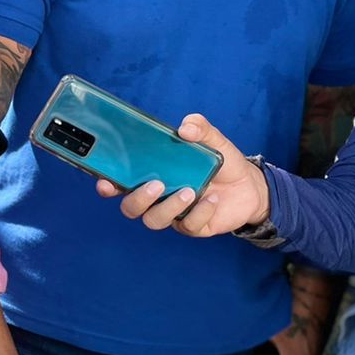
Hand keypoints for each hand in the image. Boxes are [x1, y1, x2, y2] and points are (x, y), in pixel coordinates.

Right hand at [96, 113, 268, 236]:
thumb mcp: (212, 140)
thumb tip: (185, 128)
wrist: (249, 186)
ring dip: (169, 207)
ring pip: (154, 220)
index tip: (105, 181)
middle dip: (137, 198)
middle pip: (130, 208)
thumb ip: (200, 127)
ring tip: (190, 191)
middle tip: (156, 184)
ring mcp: (173, 214)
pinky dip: (199, 212)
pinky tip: (212, 199)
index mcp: (151, 175)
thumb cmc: (220, 163)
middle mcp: (157, 197)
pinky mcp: (193, 227)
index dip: (107, 184)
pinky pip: (187, 226)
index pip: (119, 183)